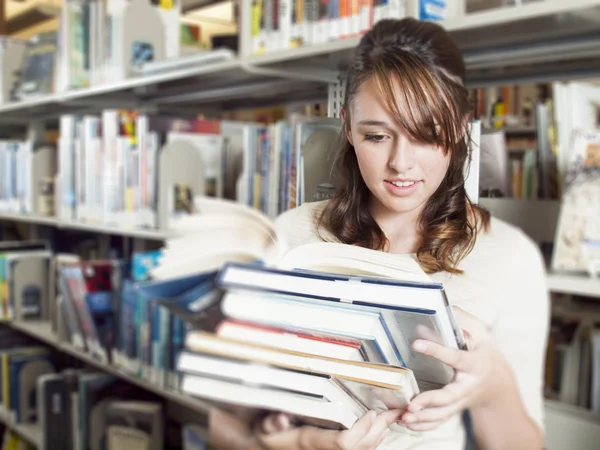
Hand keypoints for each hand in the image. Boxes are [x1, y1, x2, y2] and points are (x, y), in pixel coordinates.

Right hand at [257, 409, 402, 449]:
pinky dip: (373, 439)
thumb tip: (281, 418)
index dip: (361, 431)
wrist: (269, 447)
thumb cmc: (267, 437)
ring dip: (380, 434)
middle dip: (379, 430)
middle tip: (394, 411)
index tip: (371, 413)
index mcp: (311, 443)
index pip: (344, 443)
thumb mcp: (263, 427)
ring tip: (392, 417)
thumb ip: (271, 422)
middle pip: (361, 448)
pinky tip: (379, 428)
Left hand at [399, 307, 513, 431]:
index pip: (455, 356)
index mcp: (475, 363)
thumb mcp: (480, 332)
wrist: (499, 383)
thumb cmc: (485, 352)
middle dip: (430, 402)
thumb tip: (441, 308)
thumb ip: (462, 320)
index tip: (416, 343)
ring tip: (404, 418)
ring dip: (423, 419)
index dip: (436, 350)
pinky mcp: (454, 409)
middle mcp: (468, 385)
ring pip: (443, 414)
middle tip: (412, 404)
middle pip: (450, 397)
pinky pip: (439, 421)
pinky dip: (424, 426)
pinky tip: (408, 425)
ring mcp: (461, 400)